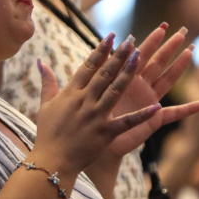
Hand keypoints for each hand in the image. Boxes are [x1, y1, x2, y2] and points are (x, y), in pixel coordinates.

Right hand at [30, 34, 163, 174]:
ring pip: (116, 90)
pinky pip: (127, 122)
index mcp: (70, 93)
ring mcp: (96, 116)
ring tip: (140, 57)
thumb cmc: (47, 134)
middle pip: (104, 74)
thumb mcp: (45, 105)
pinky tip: (157, 106)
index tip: (112, 37)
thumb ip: (47, 83)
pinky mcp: (105, 133)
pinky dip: (142, 115)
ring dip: (128, 73)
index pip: (88, 67)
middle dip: (118, 56)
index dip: (101, 51)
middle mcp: (84, 101)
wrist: (51, 161)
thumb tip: (41, 62)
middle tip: (131, 40)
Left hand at [105, 24, 198, 156]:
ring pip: (167, 80)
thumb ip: (105, 70)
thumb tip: (108, 47)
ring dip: (179, 67)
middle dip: (170, 47)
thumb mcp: (97, 90)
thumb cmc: (93, 117)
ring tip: (190, 51)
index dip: (153, 41)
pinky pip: (174, 114)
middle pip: (158, 63)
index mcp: (126, 79)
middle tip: (182, 31)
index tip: (163, 25)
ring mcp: (149, 102)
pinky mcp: (153, 120)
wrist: (95, 141)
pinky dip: (188, 109)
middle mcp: (140, 88)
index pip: (142, 55)